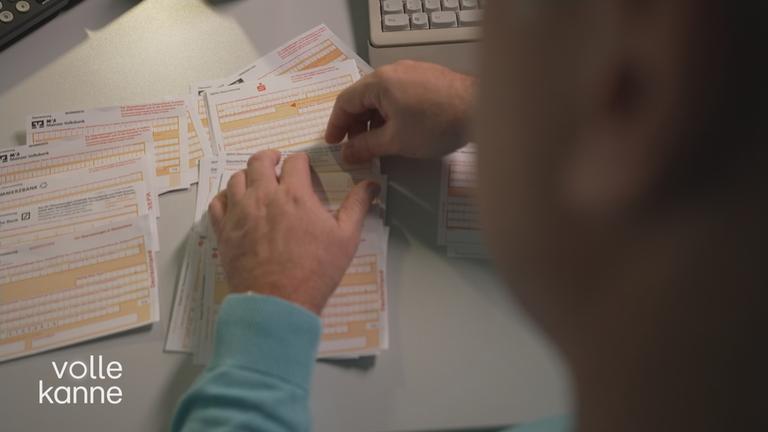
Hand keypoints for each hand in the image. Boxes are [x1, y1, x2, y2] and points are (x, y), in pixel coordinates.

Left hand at [208, 150, 380, 314]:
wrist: (278, 302)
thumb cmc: (315, 272)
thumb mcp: (346, 239)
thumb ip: (357, 207)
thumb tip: (371, 185)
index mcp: (295, 195)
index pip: (295, 162)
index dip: (300, 160)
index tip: (302, 165)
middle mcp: (264, 197)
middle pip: (259, 161)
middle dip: (270, 157)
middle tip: (275, 161)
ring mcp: (240, 213)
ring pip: (236, 179)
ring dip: (247, 174)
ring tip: (255, 180)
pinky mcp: (224, 231)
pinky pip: (216, 203)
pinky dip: (224, 197)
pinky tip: (232, 201)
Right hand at [326, 60, 474, 162]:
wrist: (481, 109)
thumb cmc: (435, 124)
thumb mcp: (396, 141)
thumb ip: (366, 147)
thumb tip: (347, 153)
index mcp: (379, 82)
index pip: (345, 101)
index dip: (336, 125)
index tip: (334, 144)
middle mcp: (393, 71)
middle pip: (363, 98)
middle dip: (357, 125)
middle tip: (358, 149)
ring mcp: (412, 71)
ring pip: (383, 97)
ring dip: (375, 121)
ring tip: (380, 144)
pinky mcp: (428, 77)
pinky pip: (400, 94)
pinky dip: (393, 113)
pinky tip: (401, 131)